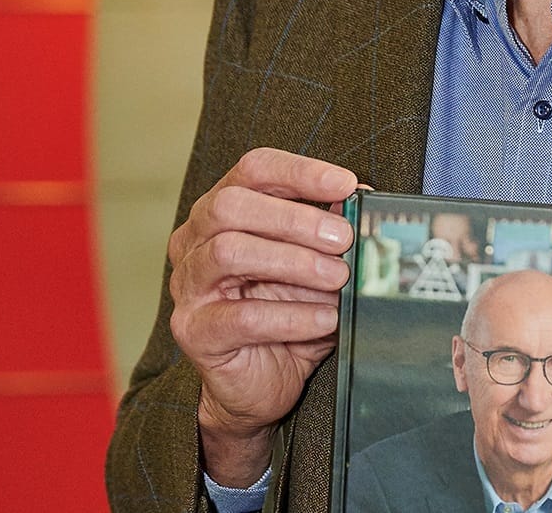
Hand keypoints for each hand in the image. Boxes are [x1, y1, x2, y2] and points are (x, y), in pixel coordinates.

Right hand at [167, 148, 360, 485]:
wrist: (261, 381)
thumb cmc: (287, 310)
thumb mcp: (316, 262)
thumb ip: (331, 228)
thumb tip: (363, 197)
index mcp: (222, 210)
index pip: (253, 169)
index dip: (299, 171)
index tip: (346, 185)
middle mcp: (195, 240)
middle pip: (231, 206)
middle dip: (294, 218)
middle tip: (343, 239)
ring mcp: (188, 285)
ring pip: (228, 252)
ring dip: (294, 262)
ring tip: (338, 278)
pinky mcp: (194, 331)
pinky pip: (240, 316)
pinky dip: (291, 315)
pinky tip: (326, 318)